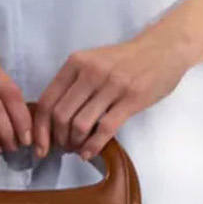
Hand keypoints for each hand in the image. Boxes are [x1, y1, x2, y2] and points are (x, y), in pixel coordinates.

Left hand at [31, 25, 190, 159]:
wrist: (163, 49)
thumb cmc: (125, 59)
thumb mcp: (93, 61)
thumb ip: (73, 83)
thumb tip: (52, 117)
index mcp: (76, 63)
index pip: (47, 100)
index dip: (40, 128)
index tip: (39, 145)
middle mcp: (90, 72)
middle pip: (61, 116)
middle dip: (57, 139)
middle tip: (62, 148)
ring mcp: (111, 86)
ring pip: (80, 125)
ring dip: (75, 144)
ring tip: (77, 149)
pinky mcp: (131, 99)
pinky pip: (105, 129)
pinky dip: (92, 146)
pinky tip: (89, 153)